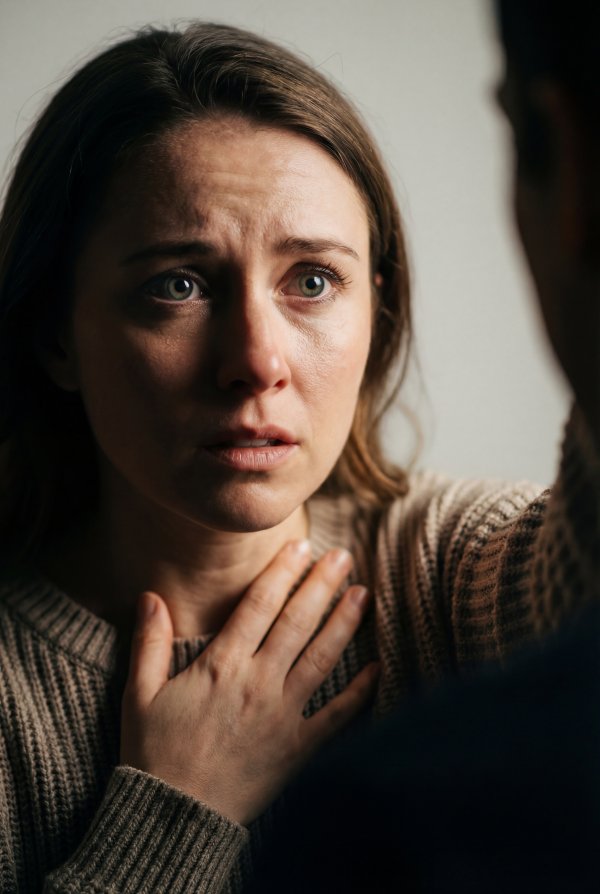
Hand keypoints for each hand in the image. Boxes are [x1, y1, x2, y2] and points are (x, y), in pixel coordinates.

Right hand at [120, 541, 377, 824]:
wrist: (174, 818)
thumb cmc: (154, 753)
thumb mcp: (139, 694)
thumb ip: (149, 642)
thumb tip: (150, 596)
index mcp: (221, 665)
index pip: (259, 605)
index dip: (281, 571)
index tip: (299, 545)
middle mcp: (258, 682)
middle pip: (298, 622)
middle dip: (322, 584)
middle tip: (343, 555)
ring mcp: (283, 715)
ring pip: (323, 658)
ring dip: (345, 623)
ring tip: (364, 593)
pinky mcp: (299, 747)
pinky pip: (337, 716)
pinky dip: (360, 692)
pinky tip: (377, 667)